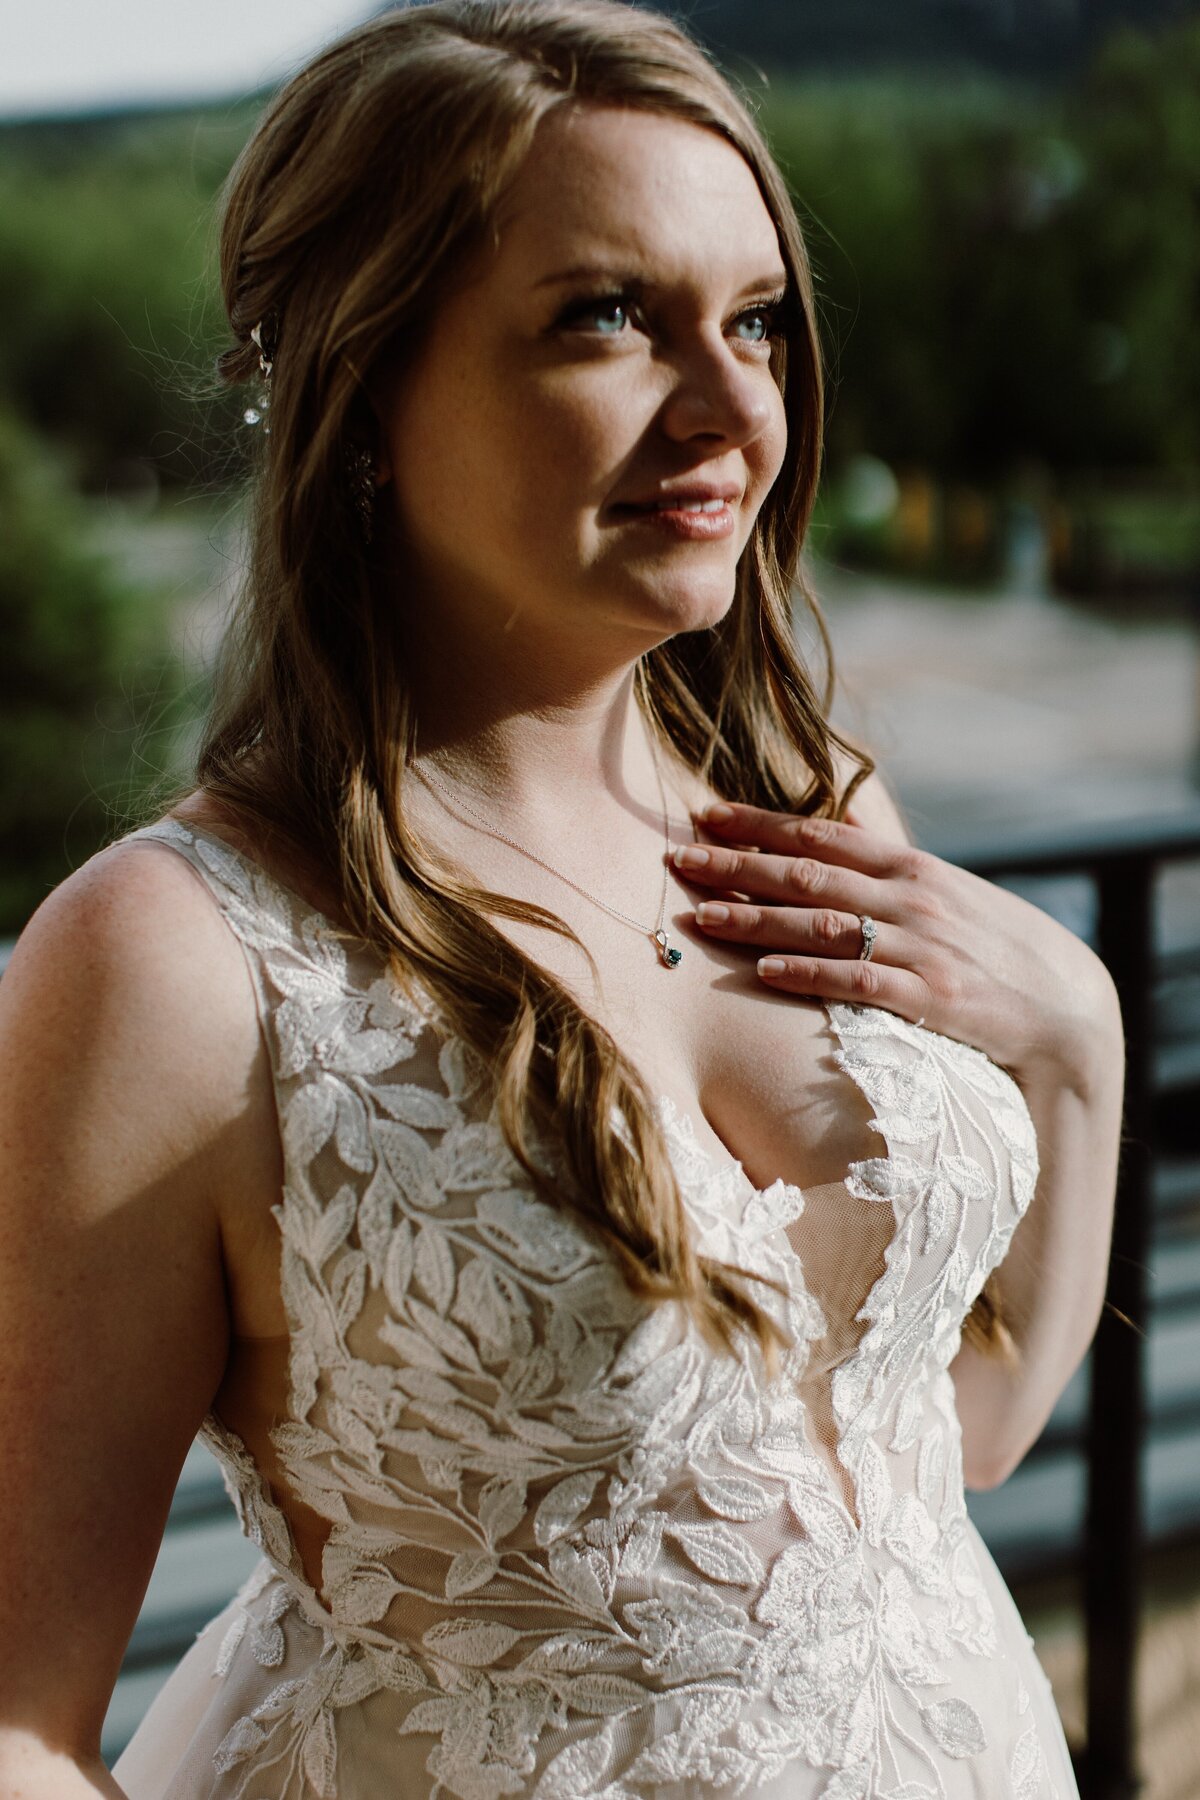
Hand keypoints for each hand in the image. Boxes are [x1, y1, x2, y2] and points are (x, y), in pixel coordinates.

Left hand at [676, 801, 1119, 1086]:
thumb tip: (836, 821)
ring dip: (755, 920)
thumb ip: (885, 861)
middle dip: (736, 865)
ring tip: (699, 916)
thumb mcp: (943, 890)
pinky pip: (858, 983)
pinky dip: (809, 974)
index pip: (819, 837)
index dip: (758, 825)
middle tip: (676, 858)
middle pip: (807, 876)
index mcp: (909, 867)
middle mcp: (910, 898)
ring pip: (822, 926)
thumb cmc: (992, 944)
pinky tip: (764, 972)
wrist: (1064, 1005)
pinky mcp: (931, 999)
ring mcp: (920, 948)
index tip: (704, 815)